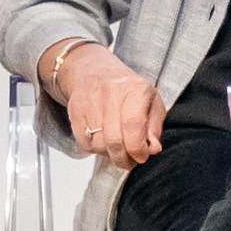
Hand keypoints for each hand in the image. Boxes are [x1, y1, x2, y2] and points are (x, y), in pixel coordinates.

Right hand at [41, 38, 165, 165]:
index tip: (141, 157)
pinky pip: (85, 143)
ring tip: (118, 150)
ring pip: (99, 144)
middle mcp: (111, 92)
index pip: (134, 126)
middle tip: (130, 161)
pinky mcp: (75, 111)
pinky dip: (96, 149)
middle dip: (124, 158)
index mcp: (135, 88)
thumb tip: (153, 148)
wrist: (92, 70)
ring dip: (110, 155)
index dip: (138, 149)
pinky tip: (103, 141)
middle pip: (115, 140)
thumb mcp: (150, 101)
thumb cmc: (125, 88)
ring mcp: (90, 101)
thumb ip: (154, 126)